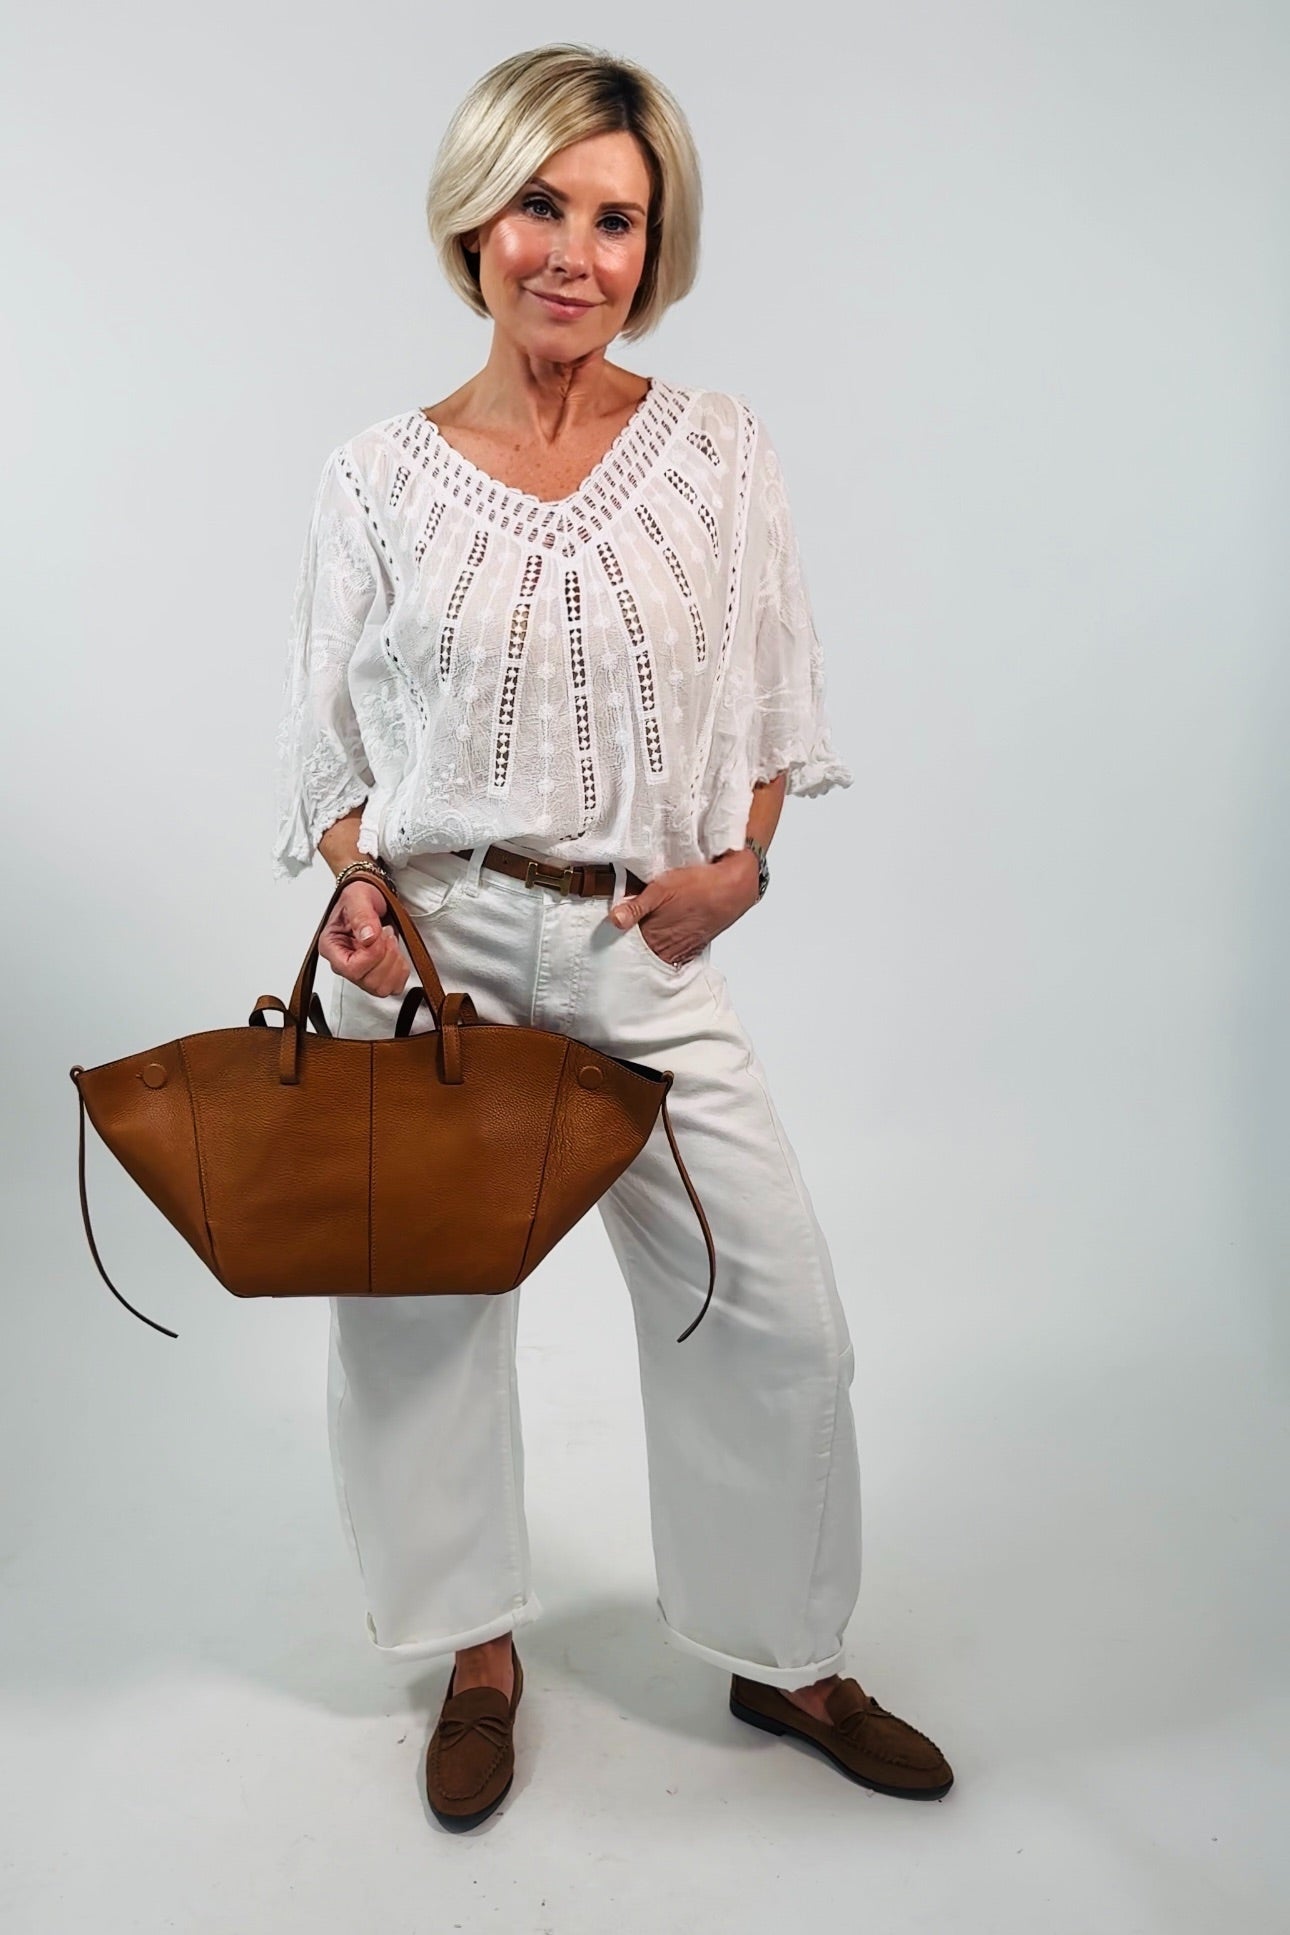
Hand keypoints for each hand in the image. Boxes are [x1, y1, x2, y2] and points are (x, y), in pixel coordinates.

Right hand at [318, 881, 410, 995]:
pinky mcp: (377, 974)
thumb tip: (368, 937)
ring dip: (394, 963)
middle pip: (368, 982)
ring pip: (382, 988)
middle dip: (386, 957)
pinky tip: (396, 953)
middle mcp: (343, 963)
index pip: (351, 969)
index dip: (372, 955)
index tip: (379, 934)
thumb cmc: (359, 896)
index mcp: (332, 946)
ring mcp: (360, 972)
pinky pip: (394, 986)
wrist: (370, 896)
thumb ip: (361, 915)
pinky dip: (401, 970)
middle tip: (385, 934)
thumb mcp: (358, 897)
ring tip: (389, 942)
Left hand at [608, 851, 758, 964]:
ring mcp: (681, 950)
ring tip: (640, 934)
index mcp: (654, 937)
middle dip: (628, 946)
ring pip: (656, 955)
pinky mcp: (693, 947)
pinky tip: (662, 939)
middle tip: (619, 936)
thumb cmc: (699, 886)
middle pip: (639, 954)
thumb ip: (635, 907)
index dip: (614, 940)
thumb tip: (615, 920)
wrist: (733, 887)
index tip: (604, 936)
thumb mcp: (661, 888)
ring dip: (647, 948)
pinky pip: (673, 954)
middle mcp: (666, 949)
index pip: (625, 947)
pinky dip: (664, 949)